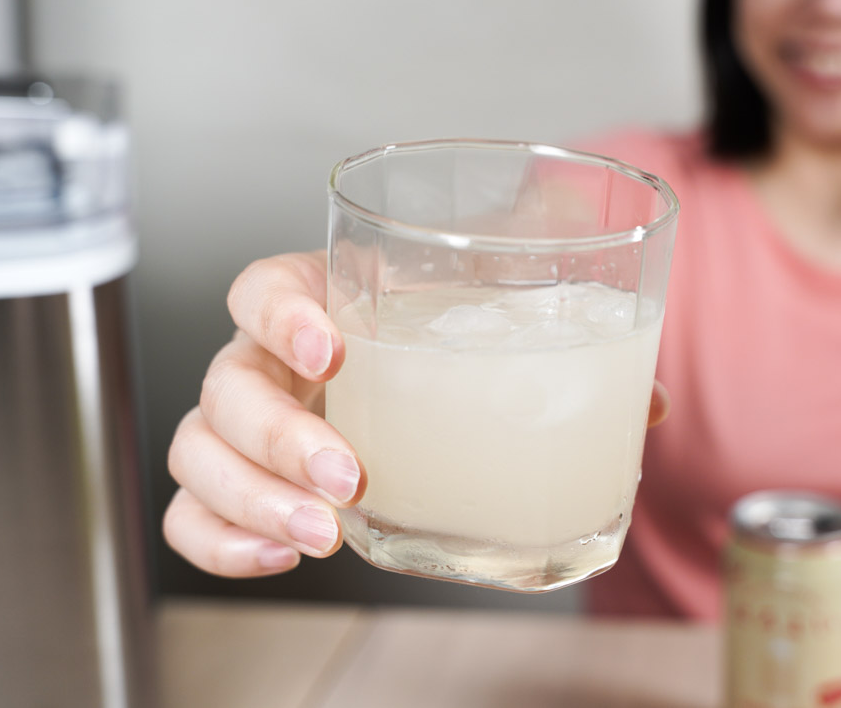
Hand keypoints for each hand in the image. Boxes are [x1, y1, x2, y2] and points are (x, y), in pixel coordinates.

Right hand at [163, 250, 671, 577]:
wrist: (419, 390)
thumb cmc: (445, 347)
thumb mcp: (495, 335)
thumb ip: (565, 355)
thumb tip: (648, 405)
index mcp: (321, 300)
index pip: (262, 285)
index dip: (280, 312)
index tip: (333, 349)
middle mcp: (270, 360)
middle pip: (227, 383)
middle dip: (280, 436)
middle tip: (351, 475)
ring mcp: (249, 426)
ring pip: (198, 451)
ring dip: (253, 497)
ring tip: (324, 534)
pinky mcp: (244, 487)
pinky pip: (192, 514)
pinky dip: (221, 540)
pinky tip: (282, 555)